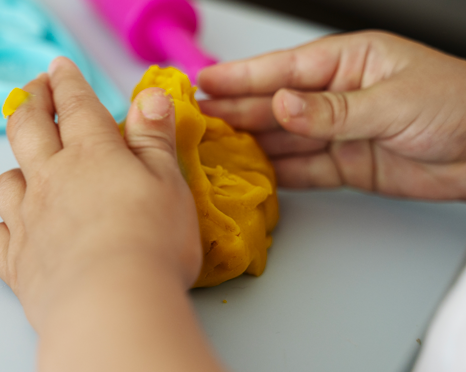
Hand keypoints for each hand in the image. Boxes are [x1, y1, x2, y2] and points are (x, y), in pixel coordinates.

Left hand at [0, 57, 224, 370]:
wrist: (110, 304)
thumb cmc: (149, 243)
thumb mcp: (168, 182)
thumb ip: (154, 138)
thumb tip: (149, 97)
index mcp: (91, 154)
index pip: (74, 104)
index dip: (66, 81)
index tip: (58, 67)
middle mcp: (51, 180)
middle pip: (27, 127)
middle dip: (29, 101)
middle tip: (33, 89)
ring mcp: (28, 220)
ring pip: (6, 182)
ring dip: (15, 168)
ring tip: (27, 168)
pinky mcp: (16, 262)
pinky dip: (2, 229)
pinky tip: (14, 232)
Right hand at [198, 31, 465, 199]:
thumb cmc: (460, 105)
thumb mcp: (392, 101)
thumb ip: (331, 110)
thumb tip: (282, 105)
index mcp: (347, 63)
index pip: (283, 69)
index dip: (240, 76)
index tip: (204, 82)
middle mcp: (337, 96)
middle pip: (275, 104)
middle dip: (235, 111)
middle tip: (197, 119)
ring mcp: (339, 132)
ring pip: (284, 139)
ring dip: (250, 144)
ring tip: (212, 150)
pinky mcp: (347, 166)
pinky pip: (303, 170)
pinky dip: (278, 175)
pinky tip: (251, 175)